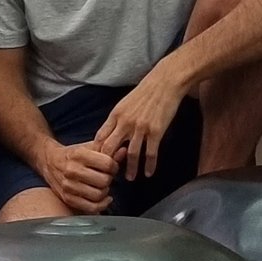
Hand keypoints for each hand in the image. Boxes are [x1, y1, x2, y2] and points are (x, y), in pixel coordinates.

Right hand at [35, 141, 116, 213]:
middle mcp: (72, 170)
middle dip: (109, 179)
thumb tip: (124, 151)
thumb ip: (108, 149)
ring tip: (103, 186)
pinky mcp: (67, 198)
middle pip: (104, 181)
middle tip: (107, 177)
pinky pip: (91, 208)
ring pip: (99, 195)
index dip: (114, 166)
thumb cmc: (73, 154)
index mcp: (78, 154)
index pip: (108, 164)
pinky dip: (101, 205)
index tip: (112, 167)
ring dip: (105, 192)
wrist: (50, 162)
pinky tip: (104, 198)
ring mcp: (68, 186)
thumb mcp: (89, 147)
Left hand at [94, 64, 188, 182]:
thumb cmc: (146, 91)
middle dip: (108, 164)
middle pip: (110, 148)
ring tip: (129, 178)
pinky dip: (149, 165)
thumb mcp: (125, 103)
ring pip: (131, 154)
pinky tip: (148, 173)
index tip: (96, 162)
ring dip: (130, 169)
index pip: (100, 137)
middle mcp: (125, 122)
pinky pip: (150, 153)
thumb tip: (111, 132)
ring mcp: (140, 128)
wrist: (165, 82)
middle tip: (109, 175)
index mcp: (116, 114)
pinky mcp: (156, 131)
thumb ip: (118, 118)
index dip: (97, 152)